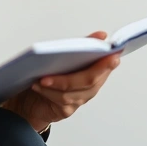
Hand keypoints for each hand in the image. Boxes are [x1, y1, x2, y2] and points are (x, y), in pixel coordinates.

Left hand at [1, 31, 120, 131]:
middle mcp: (90, 87)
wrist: (35, 99)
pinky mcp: (66, 109)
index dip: (108, 63)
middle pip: (90, 81)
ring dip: (57, 83)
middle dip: (78, 73)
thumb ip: (85, 45)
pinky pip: (60, 101)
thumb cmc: (52, 75)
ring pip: (73, 93)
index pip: (106, 66)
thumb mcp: (67, 56)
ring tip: (42, 78)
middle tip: (63, 64)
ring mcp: (79, 99)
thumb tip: (101, 35)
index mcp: (95, 71)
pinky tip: (38, 85)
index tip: (112, 57)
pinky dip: (48, 92)